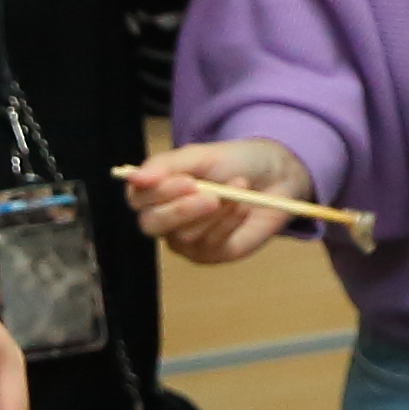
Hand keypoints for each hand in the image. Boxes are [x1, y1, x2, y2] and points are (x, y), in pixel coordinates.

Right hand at [125, 135, 320, 266]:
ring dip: (216, 211)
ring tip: (240, 188)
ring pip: (185, 235)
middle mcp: (165, 220)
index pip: (137, 199)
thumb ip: (166, 164)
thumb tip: (134, 177)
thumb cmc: (232, 163)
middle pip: (151, 224)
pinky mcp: (211, 254)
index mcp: (155, 193)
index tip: (188, 180)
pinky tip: (245, 207)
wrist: (274, 176)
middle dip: (181, 210)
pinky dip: (230, 222)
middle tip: (211, 196)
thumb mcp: (200, 155)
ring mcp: (186, 240)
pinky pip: (212, 244)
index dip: (158, 192)